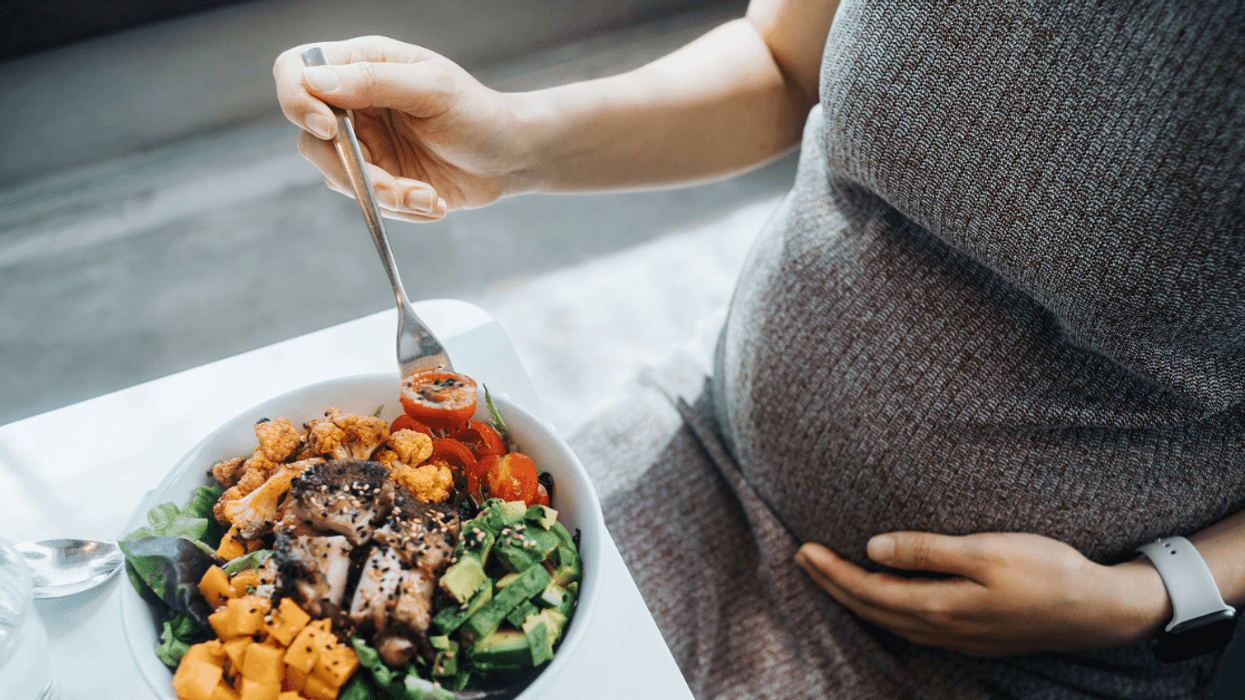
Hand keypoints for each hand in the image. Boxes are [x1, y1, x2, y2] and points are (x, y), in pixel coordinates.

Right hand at [273, 36, 529, 221]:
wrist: (511, 157)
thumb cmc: (479, 113)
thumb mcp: (433, 89)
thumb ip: (374, 82)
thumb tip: (315, 81)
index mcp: (363, 64)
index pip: (297, 70)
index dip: (297, 98)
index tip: (328, 127)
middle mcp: (355, 103)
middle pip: (309, 135)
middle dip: (351, 169)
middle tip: (392, 187)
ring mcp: (364, 144)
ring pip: (337, 175)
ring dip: (383, 195)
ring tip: (427, 196)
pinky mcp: (379, 179)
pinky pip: (368, 202)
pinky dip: (402, 208)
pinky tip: (434, 201)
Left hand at [794, 532, 1170, 656]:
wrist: (1097, 611)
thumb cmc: (1045, 572)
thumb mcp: (986, 551)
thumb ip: (927, 550)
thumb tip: (872, 549)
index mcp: (939, 607)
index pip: (868, 591)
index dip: (832, 573)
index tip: (803, 551)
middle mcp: (941, 630)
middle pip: (871, 609)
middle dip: (833, 585)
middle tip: (803, 559)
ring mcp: (957, 639)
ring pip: (889, 622)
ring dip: (855, 598)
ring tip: (830, 576)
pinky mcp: (972, 638)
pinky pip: (911, 627)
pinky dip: (884, 610)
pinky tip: (882, 597)